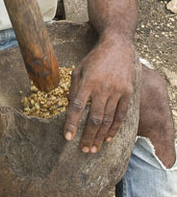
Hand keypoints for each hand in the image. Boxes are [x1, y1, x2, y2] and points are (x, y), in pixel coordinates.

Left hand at [64, 36, 135, 152]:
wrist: (117, 46)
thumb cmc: (94, 59)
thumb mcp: (78, 69)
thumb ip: (74, 88)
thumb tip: (69, 108)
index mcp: (87, 81)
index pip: (77, 106)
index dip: (71, 123)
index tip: (67, 137)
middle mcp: (102, 88)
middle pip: (94, 118)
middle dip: (88, 137)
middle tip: (83, 150)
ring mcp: (116, 91)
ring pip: (107, 120)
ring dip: (100, 136)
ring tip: (94, 148)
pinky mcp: (128, 93)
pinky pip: (121, 115)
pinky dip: (114, 128)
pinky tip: (108, 138)